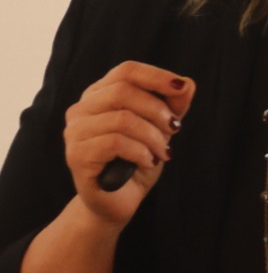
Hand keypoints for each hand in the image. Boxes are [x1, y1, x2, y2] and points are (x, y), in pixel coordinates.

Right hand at [60, 62, 195, 230]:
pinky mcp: (76, 155)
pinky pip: (114, 142)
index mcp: (100, 95)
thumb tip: (187, 83)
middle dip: (158, 111)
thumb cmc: (137, 160)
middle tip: (174, 130)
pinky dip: (141, 152)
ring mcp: (75, 132)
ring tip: (162, 153)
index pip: (126, 71)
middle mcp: (81, 109)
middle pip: (124, 91)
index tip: (181, 89)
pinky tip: (147, 161)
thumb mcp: (161, 130)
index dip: (157, 76)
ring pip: (122, 119)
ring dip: (153, 137)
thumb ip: (173, 106)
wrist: (118, 201)